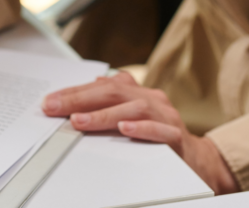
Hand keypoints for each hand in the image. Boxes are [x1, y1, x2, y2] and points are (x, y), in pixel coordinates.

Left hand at [42, 72, 239, 193]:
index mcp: (138, 92)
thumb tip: (76, 103)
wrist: (199, 161)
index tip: (49, 102)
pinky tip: (125, 129)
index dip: (74, 92)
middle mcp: (152, 99)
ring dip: (104, 115)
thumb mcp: (132, 119)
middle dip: (81, 99)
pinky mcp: (177, 137)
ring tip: (79, 121)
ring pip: (134, 109)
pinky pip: (160, 131)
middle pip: (114, 92)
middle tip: (55, 108)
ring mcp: (166, 116)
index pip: (102, 86)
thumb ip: (109, 108)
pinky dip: (142, 129)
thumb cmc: (158, 139)